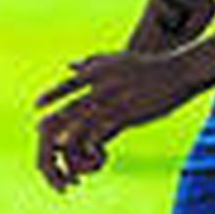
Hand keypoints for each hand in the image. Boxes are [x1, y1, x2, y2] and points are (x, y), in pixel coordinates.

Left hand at [33, 50, 197, 190]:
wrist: (177, 70)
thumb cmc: (147, 67)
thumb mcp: (114, 59)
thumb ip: (90, 63)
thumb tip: (69, 66)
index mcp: (95, 72)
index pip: (66, 87)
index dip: (50, 97)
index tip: (37, 107)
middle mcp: (99, 86)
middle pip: (68, 110)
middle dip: (54, 129)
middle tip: (48, 143)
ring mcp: (112, 100)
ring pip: (81, 125)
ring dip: (70, 142)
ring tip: (62, 154)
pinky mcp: (126, 114)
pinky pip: (101, 132)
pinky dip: (91, 144)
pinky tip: (87, 154)